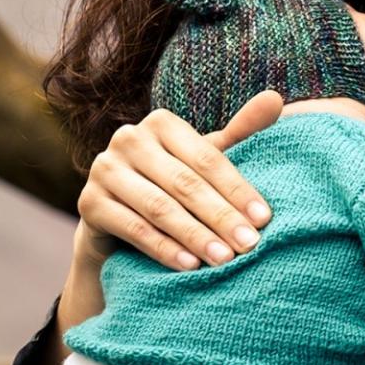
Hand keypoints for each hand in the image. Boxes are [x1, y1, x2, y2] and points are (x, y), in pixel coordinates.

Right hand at [77, 92, 281, 271]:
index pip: (207, 158)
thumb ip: (240, 133)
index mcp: (161, 122)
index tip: (264, 219)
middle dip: (221, 217)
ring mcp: (103, 169)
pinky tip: (189, 266)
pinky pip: (133, 228)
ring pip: (159, 207)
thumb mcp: (204, 161)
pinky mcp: (87, 203)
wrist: (118, 224)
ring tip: (224, 259)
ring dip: (195, 236)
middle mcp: (128, 138)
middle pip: (185, 183)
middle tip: (249, 245)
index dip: (237, 190)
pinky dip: (164, 249)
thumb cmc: (173, 186)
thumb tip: (276, 99)